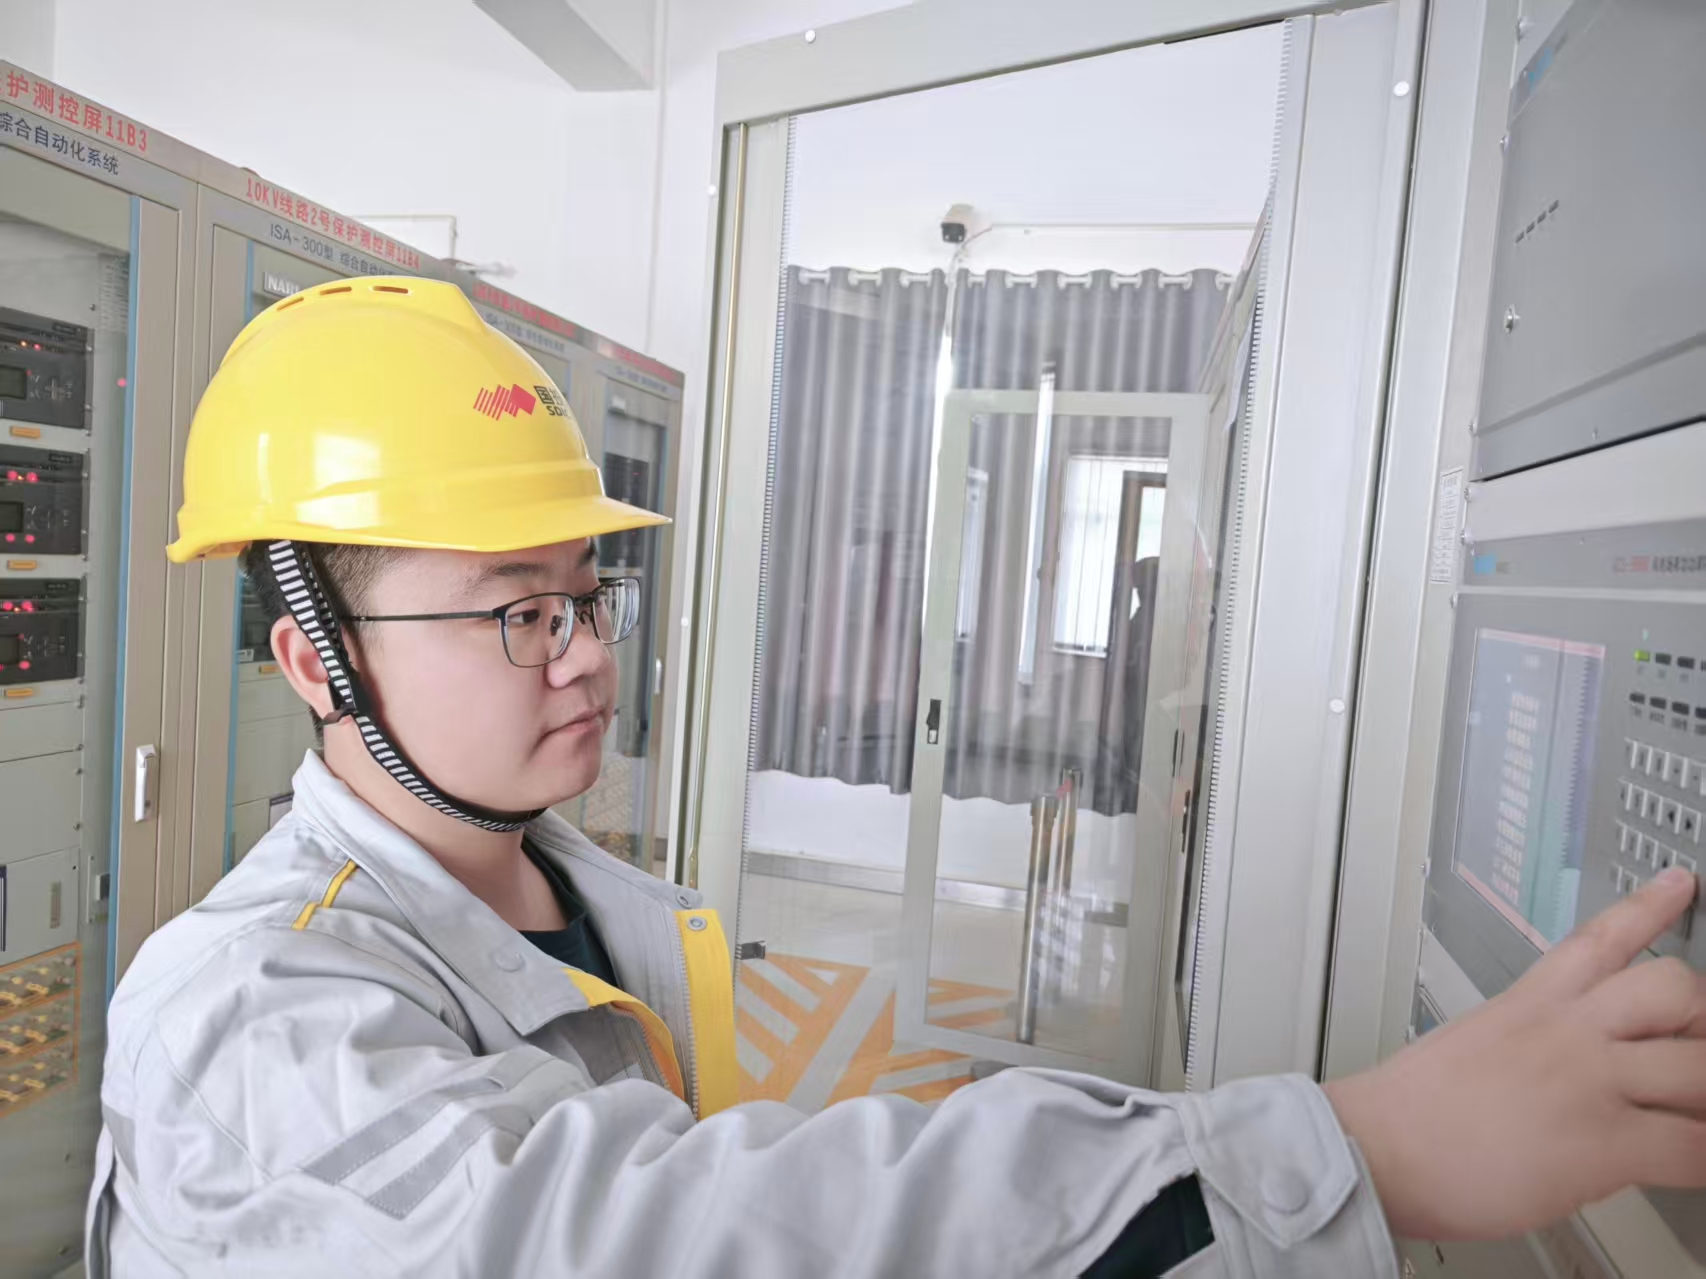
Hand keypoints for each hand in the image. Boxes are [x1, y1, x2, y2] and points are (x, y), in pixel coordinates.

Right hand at [1324, 868, 1705, 1239]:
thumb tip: (1562, 1072)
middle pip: (1673, 987)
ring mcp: (1588, 1083)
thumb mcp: (1468, 1047)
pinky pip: (1692, 1147)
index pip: (1600, 937)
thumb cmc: (1410, 1114)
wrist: (1376, 1151)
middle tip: (1697, 1046)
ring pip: (1701, 1066)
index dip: (1649, 906)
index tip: (1678, 884)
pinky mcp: (1601, 1144)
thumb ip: (1528, 1047)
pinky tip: (1703, 1164)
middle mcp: (1567, 1034)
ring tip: (1701, 1110)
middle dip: (1703, 1018)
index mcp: (1529, 1005)